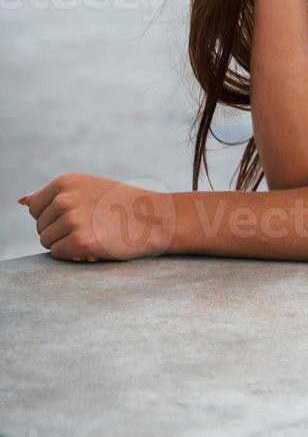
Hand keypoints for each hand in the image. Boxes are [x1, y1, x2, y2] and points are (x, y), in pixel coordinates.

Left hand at [16, 174, 176, 261]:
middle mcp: (65, 199)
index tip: (80, 216)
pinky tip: (95, 245)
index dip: (54, 217)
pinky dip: (74, 254)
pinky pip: (59, 254)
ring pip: (47, 241)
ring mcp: (72, 220)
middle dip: (61, 231)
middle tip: (92, 227)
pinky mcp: (80, 242)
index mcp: (66, 182)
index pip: (35, 208)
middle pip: (40, 226)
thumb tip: (22, 201)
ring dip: (67, 243)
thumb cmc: (125, 204)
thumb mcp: (90, 188)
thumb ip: (56, 195)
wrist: (157, 218)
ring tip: (95, 235)